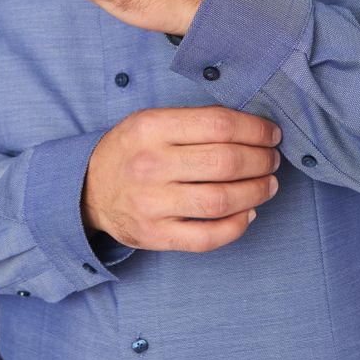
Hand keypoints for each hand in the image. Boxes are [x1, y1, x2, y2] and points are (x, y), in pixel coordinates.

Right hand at [81, 106, 281, 251]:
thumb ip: (193, 122)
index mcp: (151, 128)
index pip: (217, 124)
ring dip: (257, 192)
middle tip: (272, 159)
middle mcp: (150, 164)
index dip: (254, 129)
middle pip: (225, 162)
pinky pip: (207, 237)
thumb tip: (251, 129)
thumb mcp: (150, 121)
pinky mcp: (155, 235)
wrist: (88, 189)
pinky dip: (237, 226)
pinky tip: (249, 213)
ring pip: (221, 200)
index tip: (270, 134)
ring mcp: (152, 203)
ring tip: (269, 184)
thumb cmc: (130, 150)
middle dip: (261, 160)